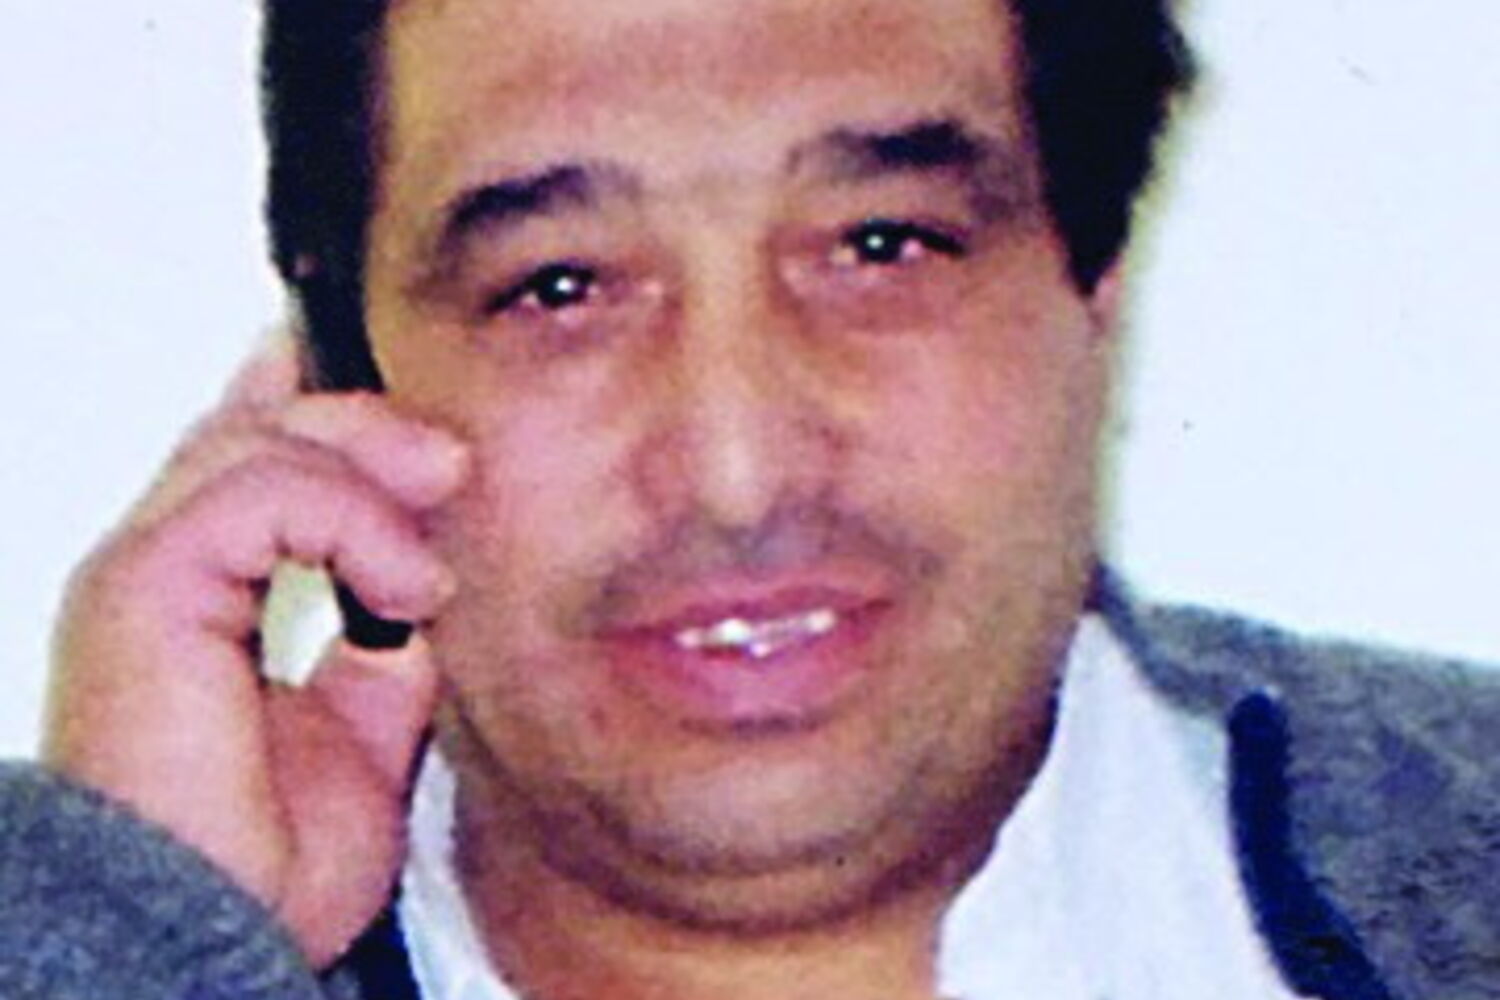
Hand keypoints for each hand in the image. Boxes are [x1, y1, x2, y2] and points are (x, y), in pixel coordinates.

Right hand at [43, 340, 469, 967]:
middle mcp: (167, 567)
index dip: (328, 410)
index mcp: (206, 592)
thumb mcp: (367, 729)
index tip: (419, 417)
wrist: (224, 935)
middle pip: (260, 428)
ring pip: (260, 442)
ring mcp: (147, 569)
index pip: (254, 456)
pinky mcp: (143, 586)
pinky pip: (260, 494)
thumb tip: (420, 585)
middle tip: (455, 465)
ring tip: (435, 559)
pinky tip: (404, 589)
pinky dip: (350, 521)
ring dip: (373, 472)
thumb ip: (386, 645)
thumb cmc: (270, 861)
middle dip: (370, 430)